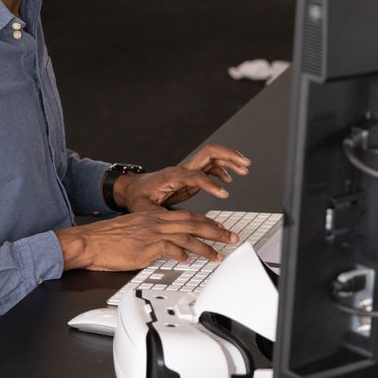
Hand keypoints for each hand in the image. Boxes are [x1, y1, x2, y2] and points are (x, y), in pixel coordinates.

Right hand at [55, 209, 239, 270]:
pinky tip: (190, 260)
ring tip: (219, 253)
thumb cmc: (107, 239)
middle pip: (192, 223)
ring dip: (206, 246)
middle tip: (231, 237)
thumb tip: (166, 246)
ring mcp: (151, 233)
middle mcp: (155, 221)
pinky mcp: (146, 246)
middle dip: (215, 230)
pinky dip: (182, 254)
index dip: (206, 222)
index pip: (186, 216)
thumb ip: (151, 235)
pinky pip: (170, 248)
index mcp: (153, 216)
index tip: (219, 228)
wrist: (90, 241)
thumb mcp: (133, 231)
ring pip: (186, 235)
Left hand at [114, 143, 250, 212]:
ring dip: (230, 160)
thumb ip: (157, 215)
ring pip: (212, 157)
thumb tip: (169, 224)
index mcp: (172, 176)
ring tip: (245, 168)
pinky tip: (230, 179)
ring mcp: (187, 170)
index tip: (223, 193)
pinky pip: (210, 167)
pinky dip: (222, 170)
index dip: (210, 183)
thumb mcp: (143, 208)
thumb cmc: (137, 196)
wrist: (132, 188)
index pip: (195, 174)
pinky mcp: (190, 175)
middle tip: (244, 163)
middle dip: (229, 156)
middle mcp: (182, 169)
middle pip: (209, 153)